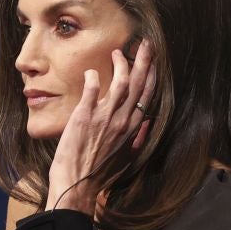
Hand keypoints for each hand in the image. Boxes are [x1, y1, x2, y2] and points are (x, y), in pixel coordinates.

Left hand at [43, 41, 155, 214]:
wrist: (77, 185)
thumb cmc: (100, 174)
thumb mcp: (127, 158)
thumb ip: (139, 138)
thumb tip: (146, 122)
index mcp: (133, 129)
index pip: (147, 95)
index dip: (151, 75)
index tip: (152, 60)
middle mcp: (122, 120)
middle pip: (138, 84)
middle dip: (143, 61)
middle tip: (145, 44)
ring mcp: (104, 118)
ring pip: (120, 83)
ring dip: (121, 65)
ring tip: (117, 53)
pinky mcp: (84, 117)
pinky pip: (92, 91)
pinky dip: (94, 78)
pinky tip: (92, 71)